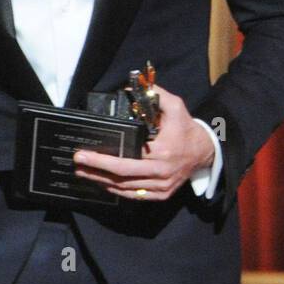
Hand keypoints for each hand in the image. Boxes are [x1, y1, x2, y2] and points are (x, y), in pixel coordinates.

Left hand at [71, 84, 215, 201]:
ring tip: (83, 173)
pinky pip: (135, 196)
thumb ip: (156, 95)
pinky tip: (102, 183)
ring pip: (125, 188)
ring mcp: (161, 187)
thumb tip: (131, 87)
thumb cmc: (186, 128)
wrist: (205, 151)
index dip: (103, 158)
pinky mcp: (162, 195)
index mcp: (162, 151)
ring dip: (102, 182)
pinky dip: (117, 191)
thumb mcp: (176, 107)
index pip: (126, 157)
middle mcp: (161, 172)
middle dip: (96, 170)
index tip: (84, 152)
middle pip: (121, 175)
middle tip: (77, 163)